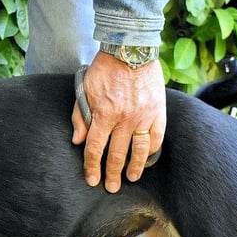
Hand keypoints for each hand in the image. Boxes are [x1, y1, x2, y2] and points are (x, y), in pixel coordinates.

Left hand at [71, 52, 165, 192]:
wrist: (130, 49)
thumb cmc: (104, 69)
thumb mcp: (84, 90)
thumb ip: (80, 116)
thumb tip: (78, 141)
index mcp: (104, 114)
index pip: (95, 148)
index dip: (92, 167)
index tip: (92, 180)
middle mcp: (124, 119)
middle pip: (116, 154)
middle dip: (112, 174)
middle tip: (111, 187)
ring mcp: (143, 116)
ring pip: (139, 150)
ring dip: (134, 167)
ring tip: (131, 178)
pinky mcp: (158, 111)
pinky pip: (156, 136)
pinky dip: (152, 150)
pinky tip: (147, 158)